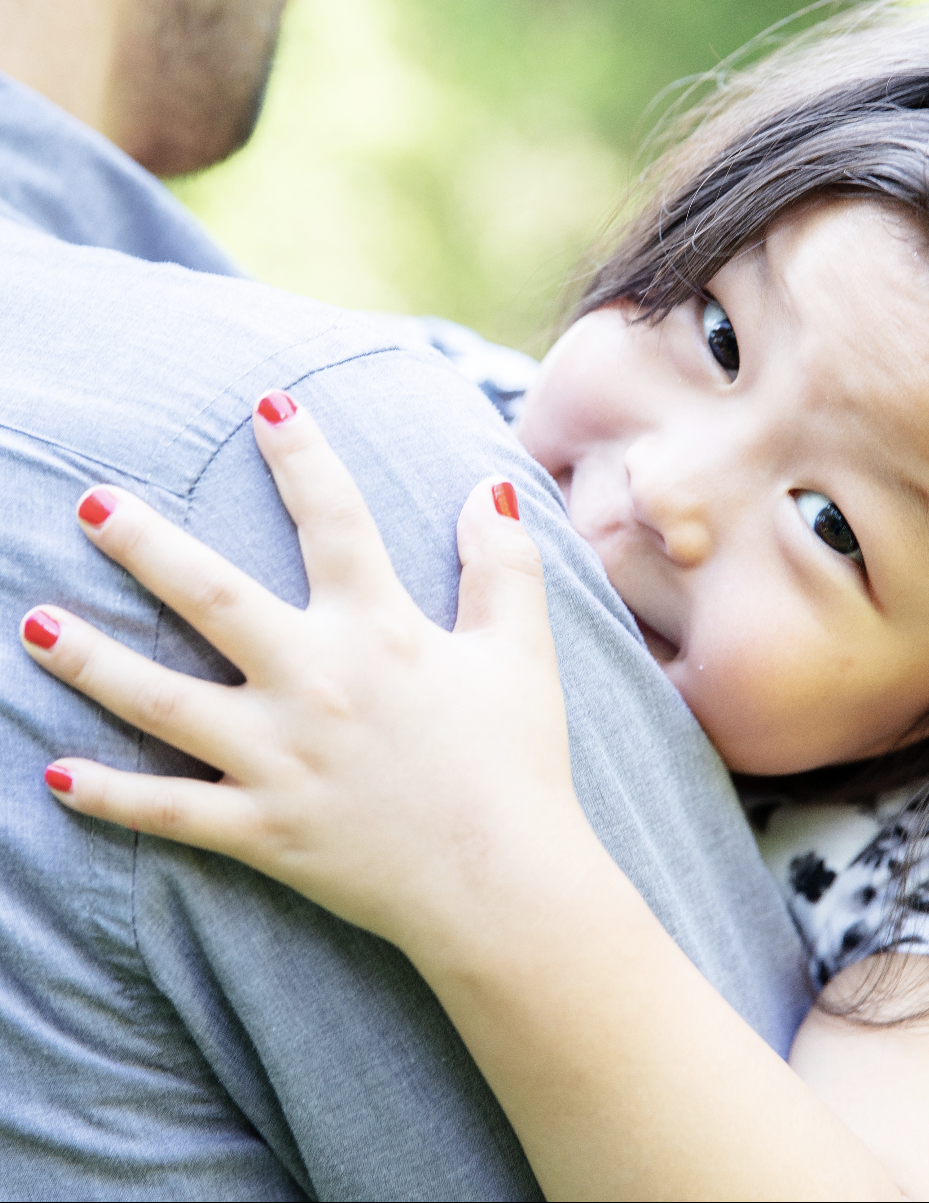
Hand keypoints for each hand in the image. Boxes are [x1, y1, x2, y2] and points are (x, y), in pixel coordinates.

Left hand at [19, 391, 583, 965]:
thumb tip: (487, 487)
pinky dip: (111, 797)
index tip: (269, 402)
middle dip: (146, 544)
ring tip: (36, 624)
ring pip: (162, 700)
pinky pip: (171, 812)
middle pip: (212, 597)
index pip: (335, 520)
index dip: (303, 454)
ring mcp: (278, 760)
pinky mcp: (262, 830)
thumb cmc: (519, 762)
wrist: (505, 884)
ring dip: (94, 661)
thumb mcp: (522, 653)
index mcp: (380, 633)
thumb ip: (506, 564)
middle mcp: (315, 684)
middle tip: (91, 504)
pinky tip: (54, 777)